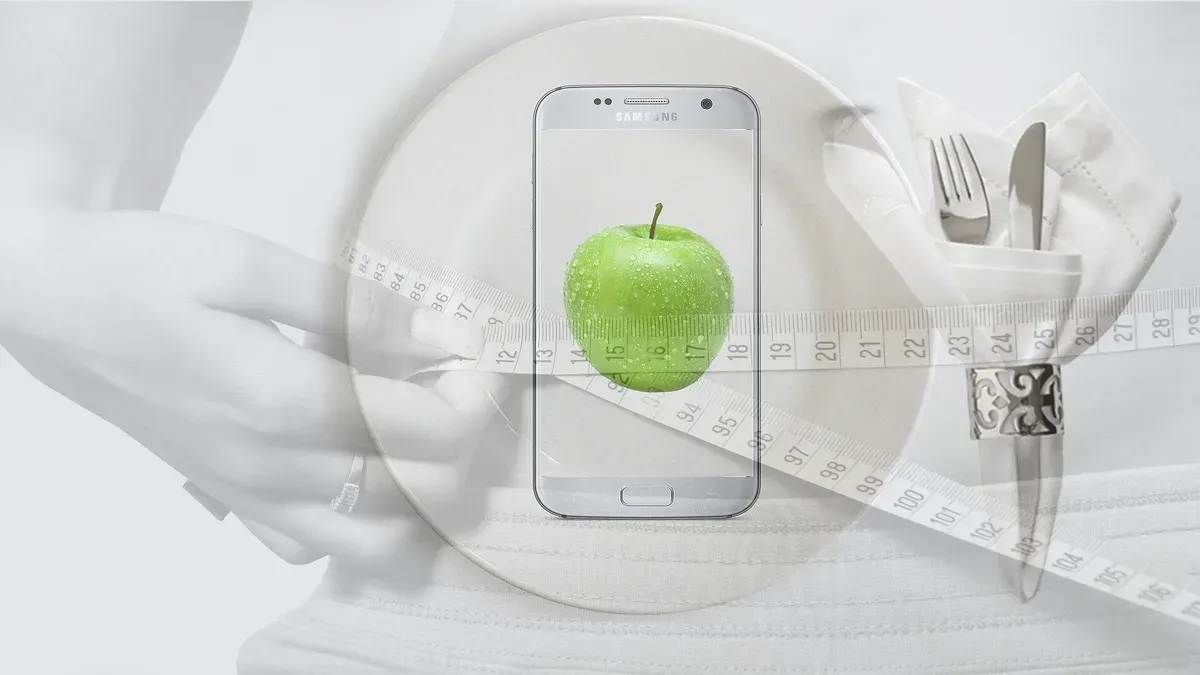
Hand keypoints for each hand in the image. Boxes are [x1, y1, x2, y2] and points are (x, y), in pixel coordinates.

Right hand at [0, 205, 509, 562]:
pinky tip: (358, 469)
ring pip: (375, 545)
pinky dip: (355, 527)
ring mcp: (252, 494)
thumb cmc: (146, 270)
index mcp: (285, 401)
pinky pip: (312, 548)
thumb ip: (353, 305)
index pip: (426, 431)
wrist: (55, 305)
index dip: (470, 391)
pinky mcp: (233, 500)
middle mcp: (274, 466)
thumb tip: (440, 330)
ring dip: (419, 497)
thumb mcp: (249, 263)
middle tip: (450, 383)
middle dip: (457, 442)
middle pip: (418, 495)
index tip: (469, 348)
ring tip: (414, 432)